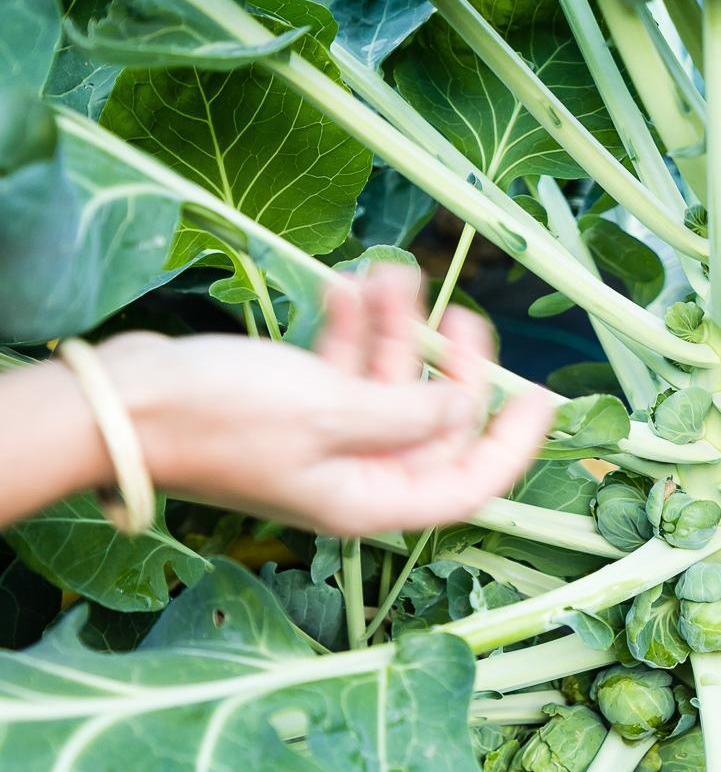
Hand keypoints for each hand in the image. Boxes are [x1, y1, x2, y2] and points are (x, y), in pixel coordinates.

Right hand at [98, 265, 554, 535]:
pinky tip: (347, 285)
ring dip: (398, 329)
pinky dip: (354, 327)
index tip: (544, 400)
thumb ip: (410, 413)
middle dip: (453, 367)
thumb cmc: (225, 418)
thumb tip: (462, 409)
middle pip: (436, 423)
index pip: (469, 484)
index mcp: (373, 498)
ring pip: (391, 383)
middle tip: (464, 317)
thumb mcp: (334, 412)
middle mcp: (357, 473)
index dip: (513, 446)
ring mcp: (327, 437)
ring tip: (393, 274)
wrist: (126, 401)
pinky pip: (346, 365)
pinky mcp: (296, 402)